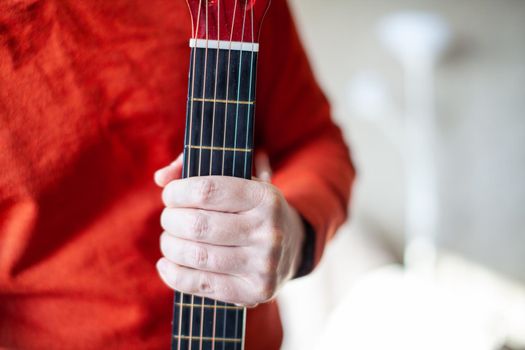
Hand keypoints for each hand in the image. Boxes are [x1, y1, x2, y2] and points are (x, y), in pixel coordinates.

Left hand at [154, 154, 304, 305]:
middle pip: (198, 225)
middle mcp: (269, 231)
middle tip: (169, 219)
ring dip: (170, 246)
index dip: (177, 193)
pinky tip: (166, 264)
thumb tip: (161, 178)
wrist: (291, 246)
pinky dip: (174, 274)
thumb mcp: (236, 180)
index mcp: (265, 197)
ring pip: (197, 256)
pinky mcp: (254, 292)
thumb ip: (197, 169)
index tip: (170, 195)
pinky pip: (201, 285)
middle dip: (171, 220)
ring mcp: (263, 265)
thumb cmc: (250, 208)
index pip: (207, 191)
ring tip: (169, 240)